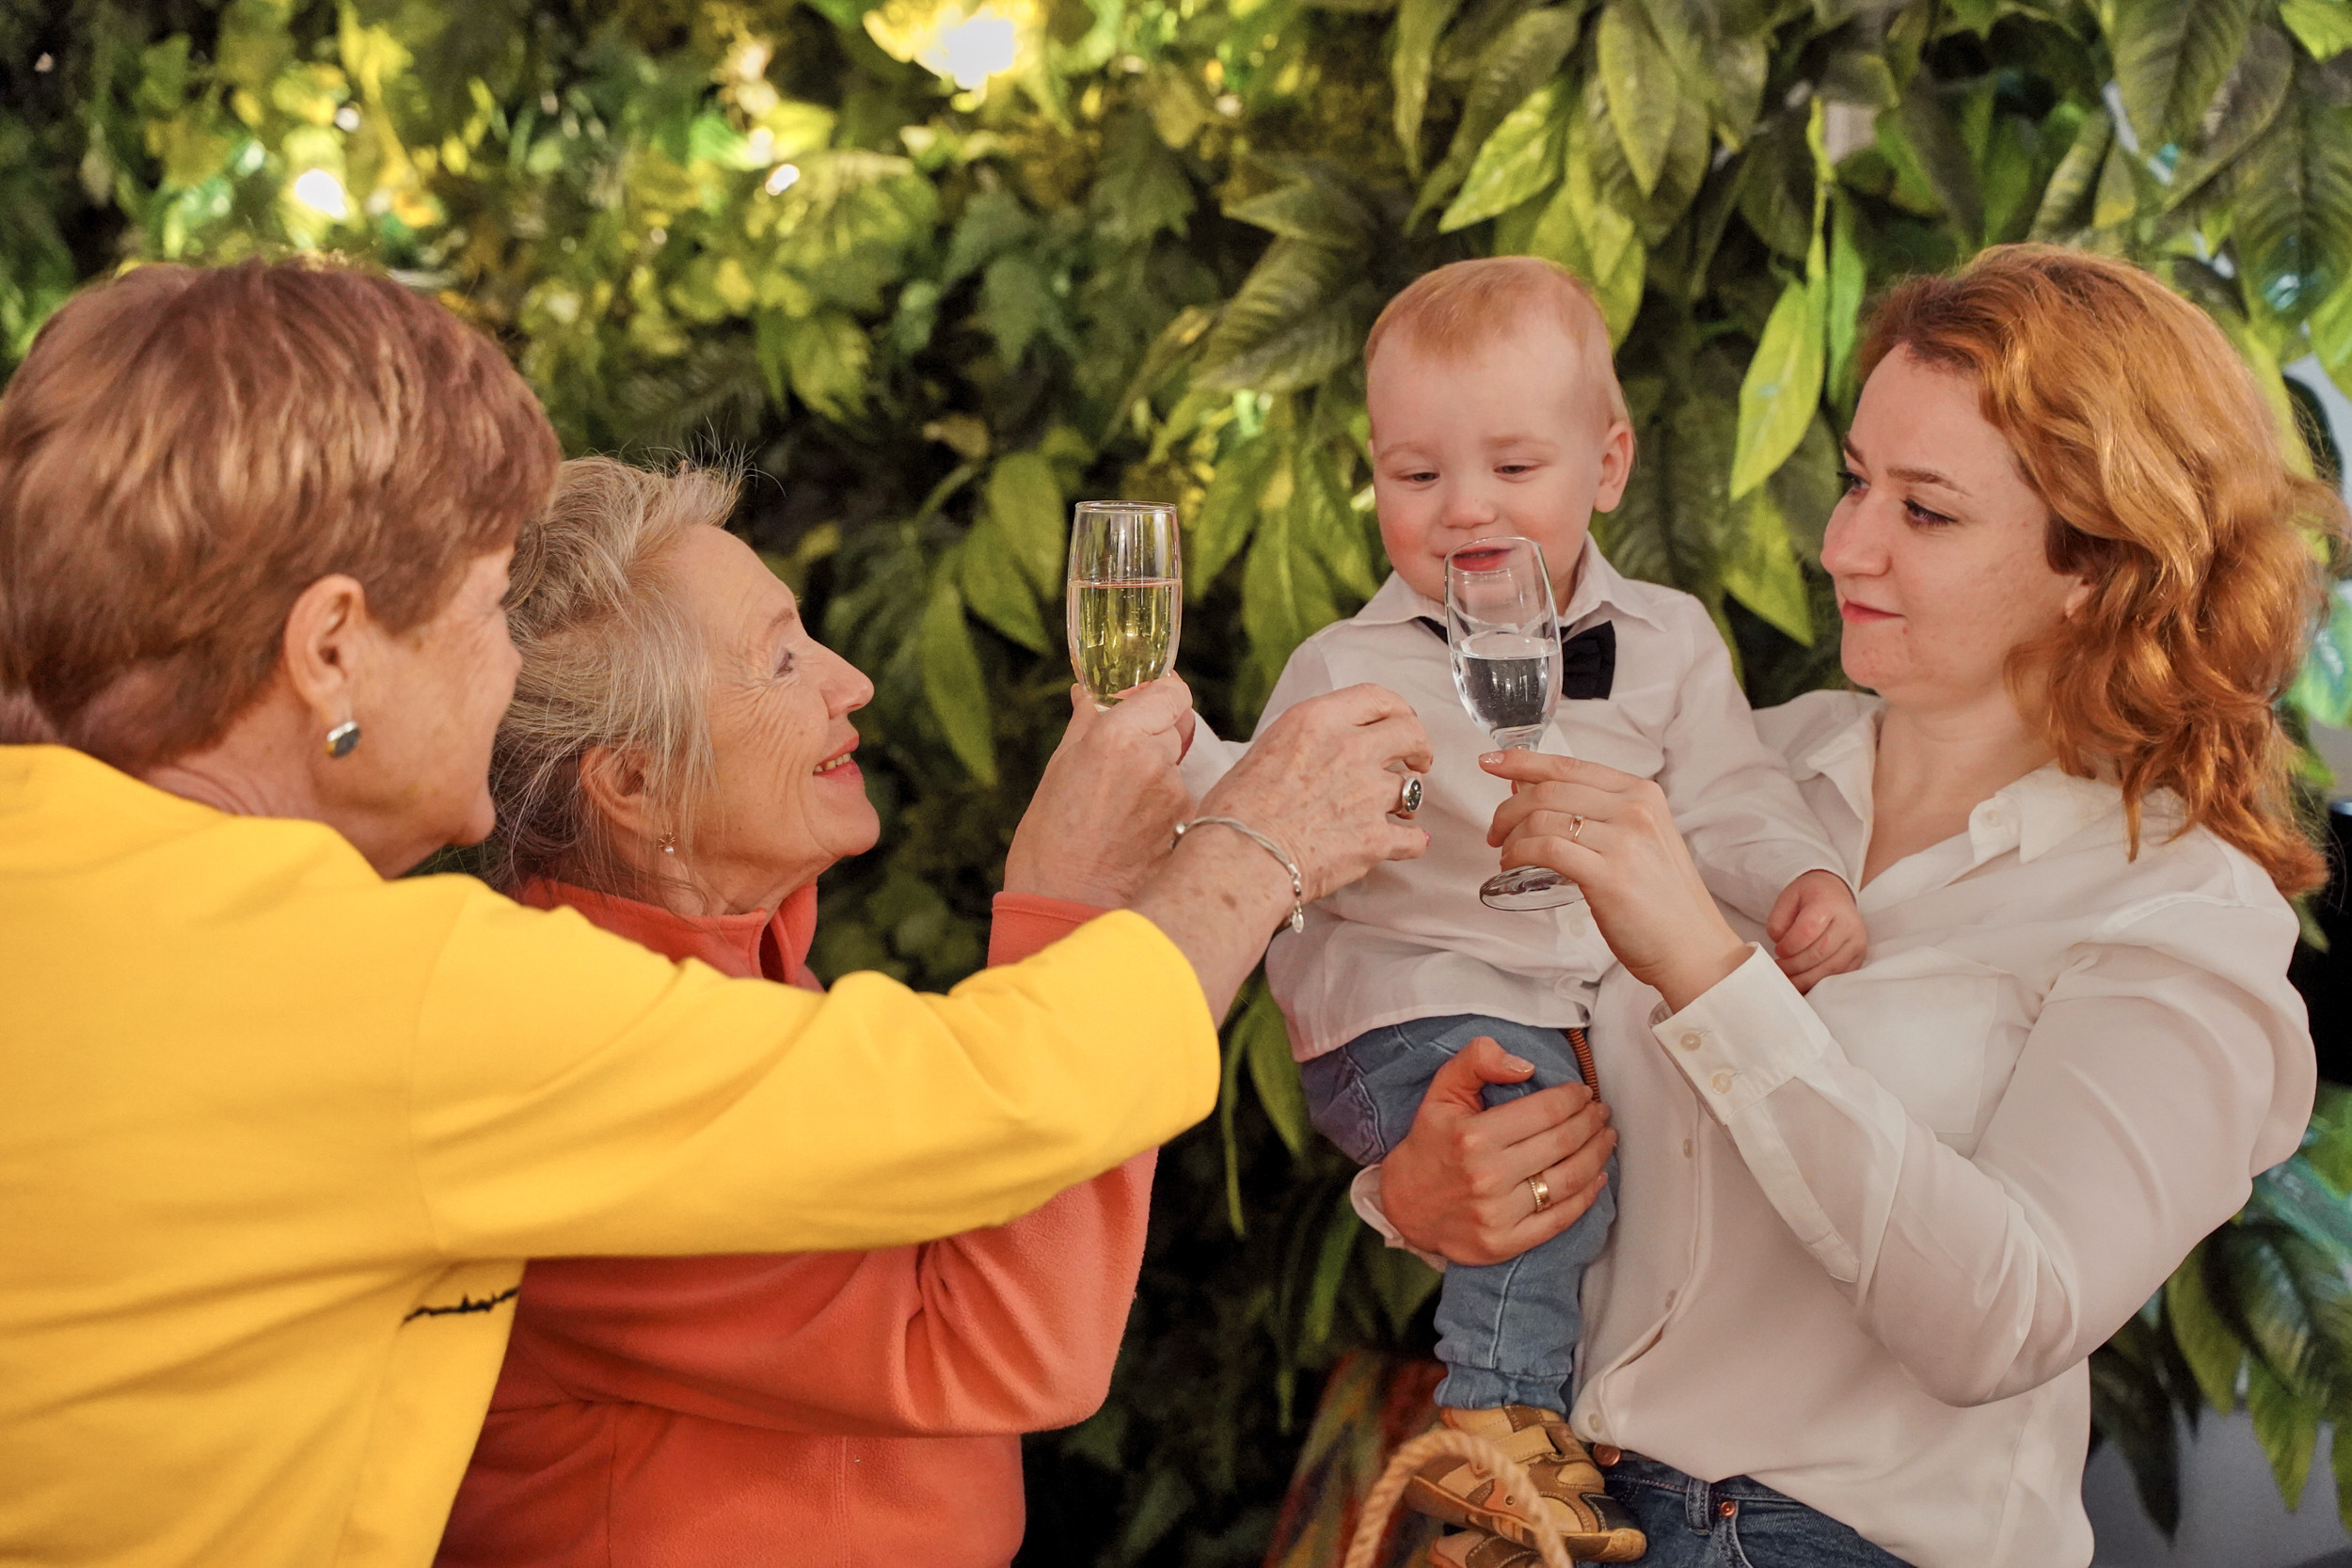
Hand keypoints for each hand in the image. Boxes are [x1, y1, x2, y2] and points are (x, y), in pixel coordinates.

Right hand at [1004, 677, 1195, 907]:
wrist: (1065, 913)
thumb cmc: (1049, 848)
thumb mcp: (1058, 773)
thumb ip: (1085, 724)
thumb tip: (1090, 692)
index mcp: (1117, 737)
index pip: (1172, 692)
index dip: (1161, 696)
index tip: (1147, 703)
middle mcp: (1156, 760)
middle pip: (1178, 727)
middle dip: (1156, 738)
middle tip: (1119, 769)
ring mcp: (1178, 798)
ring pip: (1180, 769)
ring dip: (1159, 780)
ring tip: (1120, 816)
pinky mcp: (1191, 830)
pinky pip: (1185, 807)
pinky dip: (1166, 815)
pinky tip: (1135, 838)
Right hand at [1129, 684, 1430, 1020]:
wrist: (1237, 861)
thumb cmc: (1233, 813)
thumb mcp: (1264, 751)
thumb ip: (1303, 744)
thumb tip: (1318, 754)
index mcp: (1317, 721)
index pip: (1376, 697)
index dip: (1397, 709)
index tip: (1400, 722)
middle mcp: (1350, 749)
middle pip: (1410, 733)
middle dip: (1419, 747)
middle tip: (1417, 760)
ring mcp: (1367, 794)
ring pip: (1413, 788)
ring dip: (1408, 799)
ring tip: (1400, 810)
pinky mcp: (1375, 838)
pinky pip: (1413, 838)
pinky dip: (1412, 842)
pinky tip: (1406, 843)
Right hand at [1380, 1038, 1615, 1266]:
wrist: (1404, 1205)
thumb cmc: (1430, 1144)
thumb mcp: (1442, 1092)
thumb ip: (1476, 1061)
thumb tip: (1524, 1065)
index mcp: (1473, 1136)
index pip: (1545, 1111)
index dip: (1573, 1098)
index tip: (1582, 1092)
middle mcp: (1487, 1176)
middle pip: (1562, 1143)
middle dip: (1590, 1122)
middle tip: (1599, 1112)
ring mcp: (1497, 1214)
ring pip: (1568, 1180)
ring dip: (1597, 1155)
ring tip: (1606, 1137)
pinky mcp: (1504, 1243)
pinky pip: (1560, 1219)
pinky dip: (1587, 1196)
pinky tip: (1597, 1177)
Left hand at [1482, 750, 1747, 1012]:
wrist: (1693, 947)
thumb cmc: (1661, 900)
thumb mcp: (1638, 840)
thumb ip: (1595, 813)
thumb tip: (1530, 790)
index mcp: (1642, 793)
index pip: (1570, 766)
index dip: (1523, 761)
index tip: (1491, 761)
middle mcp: (1634, 809)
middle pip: (1549, 789)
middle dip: (1508, 808)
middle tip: (1495, 830)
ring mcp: (1623, 840)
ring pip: (1542, 817)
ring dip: (1510, 835)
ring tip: (1506, 853)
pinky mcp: (1608, 875)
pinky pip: (1545, 848)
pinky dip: (1518, 853)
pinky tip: (1512, 864)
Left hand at [1766, 869, 1866, 991]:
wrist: (1835, 894)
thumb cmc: (1809, 897)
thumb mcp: (1788, 898)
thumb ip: (1778, 921)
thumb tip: (1780, 945)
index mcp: (1827, 904)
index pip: (1807, 930)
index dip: (1789, 946)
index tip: (1778, 951)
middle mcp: (1848, 923)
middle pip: (1820, 953)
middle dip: (1795, 966)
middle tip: (1779, 969)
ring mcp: (1856, 941)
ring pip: (1831, 969)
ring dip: (1806, 979)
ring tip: (1788, 980)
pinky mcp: (1858, 956)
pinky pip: (1840, 976)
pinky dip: (1819, 984)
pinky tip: (1803, 984)